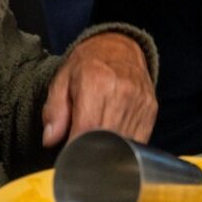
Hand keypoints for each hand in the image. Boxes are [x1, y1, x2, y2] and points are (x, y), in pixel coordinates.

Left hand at [41, 33, 155, 147]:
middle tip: (80, 152)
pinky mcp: (150, 109)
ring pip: (124, 143)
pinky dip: (125, 145)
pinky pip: (139, 140)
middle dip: (91, 152)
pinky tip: (114, 140)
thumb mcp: (62, 79)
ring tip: (96, 144)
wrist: (120, 45)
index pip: (86, 130)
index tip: (68, 156)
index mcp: (95, 83)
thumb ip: (54, 110)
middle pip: (107, 140)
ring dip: (109, 150)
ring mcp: (139, 102)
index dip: (76, 148)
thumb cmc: (88, 63)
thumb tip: (50, 139)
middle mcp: (121, 93)